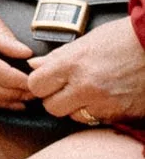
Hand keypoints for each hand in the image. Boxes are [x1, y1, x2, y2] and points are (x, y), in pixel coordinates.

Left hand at [28, 18, 144, 124]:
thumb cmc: (124, 38)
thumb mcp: (86, 41)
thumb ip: (57, 56)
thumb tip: (34, 65)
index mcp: (72, 64)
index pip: (36, 85)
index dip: (39, 83)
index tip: (46, 81)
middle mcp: (86, 87)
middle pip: (52, 107)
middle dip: (55, 99)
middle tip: (66, 89)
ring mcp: (105, 104)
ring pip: (75, 117)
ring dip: (77, 108)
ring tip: (90, 92)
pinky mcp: (122, 115)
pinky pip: (99, 120)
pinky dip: (98, 112)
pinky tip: (106, 98)